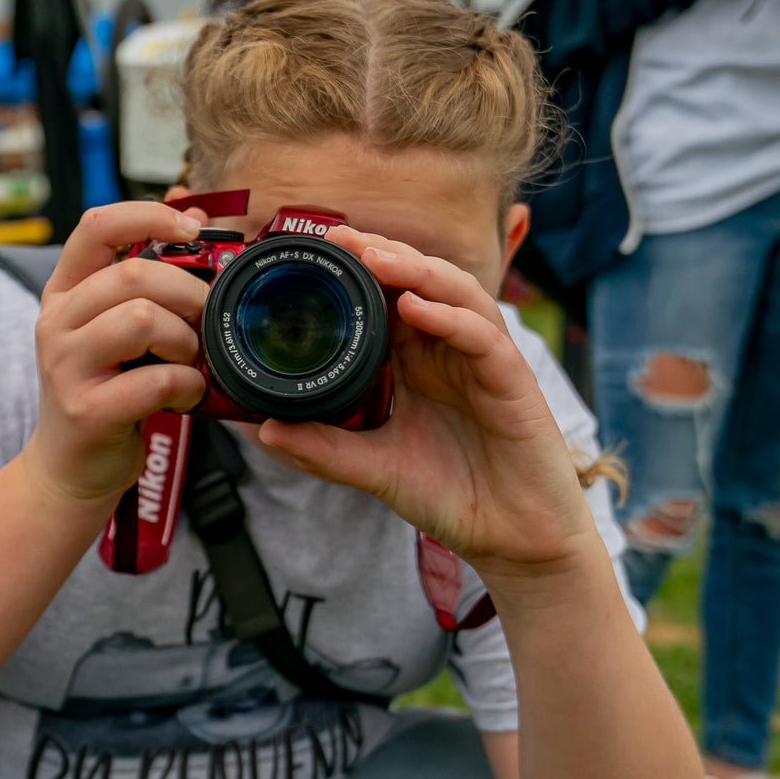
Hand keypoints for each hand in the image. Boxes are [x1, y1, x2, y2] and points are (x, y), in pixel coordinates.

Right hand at [23, 202, 208, 516]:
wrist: (70, 468)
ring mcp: (67, 366)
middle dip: (189, 294)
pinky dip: (186, 384)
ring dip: (186, 340)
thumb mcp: (114, 327)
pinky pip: (155, 380)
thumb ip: (146, 277)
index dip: (148, 215)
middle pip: (133, 275)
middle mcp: (56, 322)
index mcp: (65, 291)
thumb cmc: (107, 389)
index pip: (96, 226)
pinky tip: (185, 394)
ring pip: (143, 320)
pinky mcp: (88, 410)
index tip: (192, 229)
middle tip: (206, 320)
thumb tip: (193, 214)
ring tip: (189, 360)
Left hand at [257, 227, 596, 574]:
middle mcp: (450, 351)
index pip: (389, 297)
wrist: (512, 540)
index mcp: (418, 361)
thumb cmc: (451, 495)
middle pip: (422, 280)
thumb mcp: (375, 470)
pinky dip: (450, 318)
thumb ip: (325, 450)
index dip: (359, 269)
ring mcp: (483, 361)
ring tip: (375, 258)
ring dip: (417, 271)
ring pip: (457, 293)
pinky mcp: (514, 381)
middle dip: (383, 253)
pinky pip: (483, 338)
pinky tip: (417, 309)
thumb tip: (265, 430)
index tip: (316, 250)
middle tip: (339, 237)